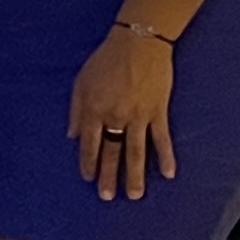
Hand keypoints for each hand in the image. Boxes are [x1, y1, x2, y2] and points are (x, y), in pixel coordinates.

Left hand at [69, 24, 178, 198]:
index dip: (88, 162)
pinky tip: (169, 173)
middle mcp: (115, 117)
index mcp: (93, 109)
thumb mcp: (81, 81)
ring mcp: (138, 116)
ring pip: (136, 151)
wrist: (138, 42)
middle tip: (108, 197)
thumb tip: (70, 135)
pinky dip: (166, 156)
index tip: (88, 178)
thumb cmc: (106, 59)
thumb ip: (75, 110)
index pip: (89, 144)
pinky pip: (162, 138)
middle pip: (111, 152)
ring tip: (135, 195)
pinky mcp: (157, 111)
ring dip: (135, 175)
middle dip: (109, 176)